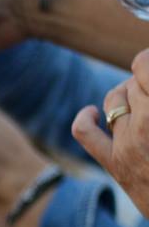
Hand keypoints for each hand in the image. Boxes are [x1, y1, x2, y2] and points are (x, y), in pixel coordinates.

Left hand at [72, 49, 148, 217]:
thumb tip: (141, 80)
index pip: (144, 65)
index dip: (148, 62)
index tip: (148, 66)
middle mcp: (144, 127)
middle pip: (134, 83)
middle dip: (146, 81)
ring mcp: (126, 145)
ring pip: (114, 99)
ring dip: (127, 93)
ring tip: (144, 99)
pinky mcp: (113, 163)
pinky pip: (85, 132)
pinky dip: (86, 118)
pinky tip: (93, 112)